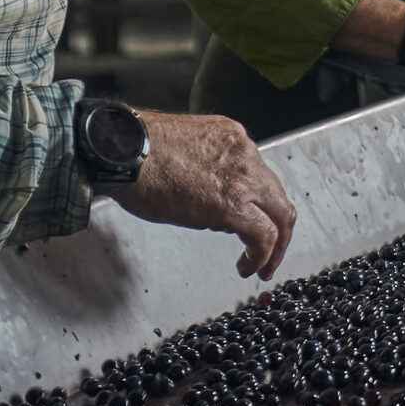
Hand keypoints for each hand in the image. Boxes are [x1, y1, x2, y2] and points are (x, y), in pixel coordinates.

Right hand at [110, 110, 296, 280]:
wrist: (124, 151)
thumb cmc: (137, 151)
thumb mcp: (182, 150)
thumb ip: (204, 167)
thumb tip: (204, 194)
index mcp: (231, 138)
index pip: (258, 174)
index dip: (258, 203)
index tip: (252, 220)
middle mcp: (244, 154)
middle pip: (277, 195)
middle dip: (280, 227)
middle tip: (272, 250)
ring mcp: (243, 177)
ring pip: (280, 214)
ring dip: (276, 245)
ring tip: (263, 266)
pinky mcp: (233, 205)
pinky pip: (263, 234)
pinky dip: (263, 255)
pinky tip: (248, 266)